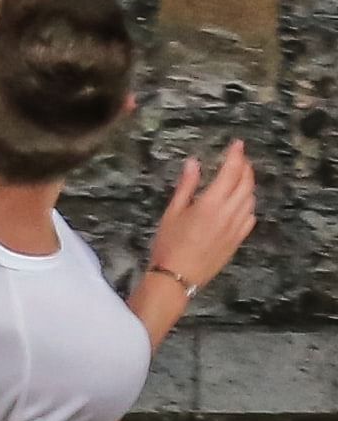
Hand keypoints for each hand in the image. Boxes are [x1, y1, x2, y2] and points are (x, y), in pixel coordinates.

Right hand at [148, 139, 260, 295]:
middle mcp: (229, 213)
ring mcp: (236, 227)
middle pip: (245, 184)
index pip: (230, 173)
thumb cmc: (169, 243)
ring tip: (241, 175)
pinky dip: (248, 203)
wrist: (179, 275)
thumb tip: (194, 163)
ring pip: (250, 199)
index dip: (236, 156)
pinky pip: (250, 216)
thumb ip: (187, 186)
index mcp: (211, 203)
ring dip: (248, 184)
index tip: (237, 144)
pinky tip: (241, 201)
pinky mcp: (238, 239)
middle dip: (245, 168)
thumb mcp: (172, 211)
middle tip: (240, 157)